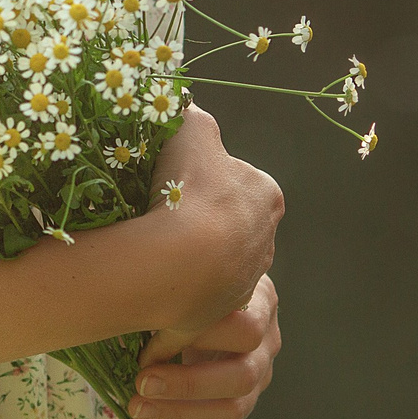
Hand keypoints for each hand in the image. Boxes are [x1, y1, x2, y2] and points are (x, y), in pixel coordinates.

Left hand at [124, 275, 279, 418]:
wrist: (208, 297)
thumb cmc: (194, 279)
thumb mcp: (193, 273)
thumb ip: (175, 289)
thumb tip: (130, 310)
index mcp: (261, 305)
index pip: (245, 328)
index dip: (199, 337)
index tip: (153, 336)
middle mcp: (266, 348)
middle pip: (242, 377)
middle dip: (188, 384)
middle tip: (142, 381)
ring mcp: (254, 383)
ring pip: (229, 413)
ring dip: (177, 415)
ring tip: (135, 409)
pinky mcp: (232, 412)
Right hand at [147, 105, 282, 335]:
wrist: (180, 261)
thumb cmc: (188, 188)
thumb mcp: (191, 129)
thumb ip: (191, 115)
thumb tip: (183, 106)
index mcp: (265, 195)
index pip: (237, 182)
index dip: (203, 180)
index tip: (172, 183)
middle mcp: (265, 239)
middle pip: (228, 224)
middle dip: (200, 222)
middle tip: (160, 217)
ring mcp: (245, 280)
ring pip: (215, 262)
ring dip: (190, 258)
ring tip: (153, 251)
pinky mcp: (222, 313)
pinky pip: (196, 300)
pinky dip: (177, 294)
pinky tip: (152, 285)